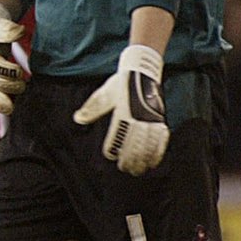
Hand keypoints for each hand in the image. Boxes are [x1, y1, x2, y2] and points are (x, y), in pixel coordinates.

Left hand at [73, 44, 169, 174]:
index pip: (118, 135)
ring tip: (138, 170)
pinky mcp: (160, 118)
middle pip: (135, 144)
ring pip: (149, 144)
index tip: (110, 156)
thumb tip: (78, 119)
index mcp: (123, 112)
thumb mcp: (104, 93)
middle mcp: (139, 116)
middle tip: (125, 170)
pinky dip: (158, 151)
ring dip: (144, 159)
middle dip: (130, 159)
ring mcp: (152, 118)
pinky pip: (162, 138)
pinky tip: (154, 161)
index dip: (114, 147)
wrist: (143, 70)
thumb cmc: (121, 83)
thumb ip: (92, 108)